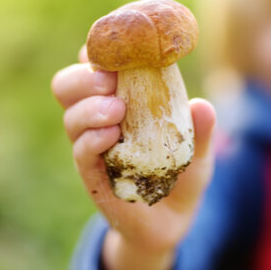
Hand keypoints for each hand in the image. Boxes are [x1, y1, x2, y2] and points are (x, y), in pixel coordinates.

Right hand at [52, 46, 215, 269]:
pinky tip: (111, 137)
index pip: (95, 64)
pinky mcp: (92, 176)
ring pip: (70, 115)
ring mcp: (91, 147)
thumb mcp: (197, 151)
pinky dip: (92, 139)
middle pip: (68, 84)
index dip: (98, 48)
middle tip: (108, 79)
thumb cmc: (181, 176)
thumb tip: (202, 106)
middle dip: (83, 76)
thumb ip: (200, 130)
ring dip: (89, 106)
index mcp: (120, 99)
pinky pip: (80, 152)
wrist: (172, 224)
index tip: (114, 44)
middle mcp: (98, 118)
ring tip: (117, 110)